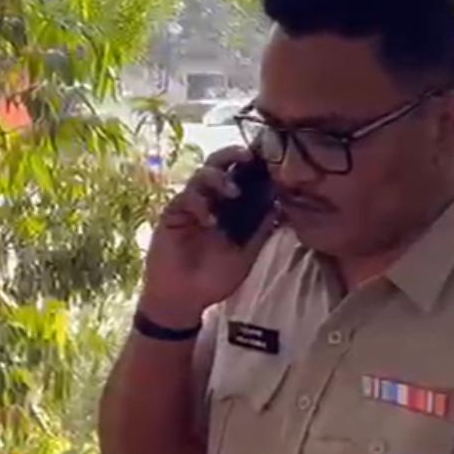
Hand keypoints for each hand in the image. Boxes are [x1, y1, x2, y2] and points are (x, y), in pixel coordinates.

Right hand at [139, 146, 276, 326]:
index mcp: (228, 205)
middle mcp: (209, 199)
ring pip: (200, 176)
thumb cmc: (215, 276)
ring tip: (232, 192)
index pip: (239, 174)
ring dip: (218, 178)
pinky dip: (199, 204)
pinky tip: (210, 220)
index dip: (252, 163)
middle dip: (232, 155)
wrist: (184, 299)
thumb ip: (261, 229)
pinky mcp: (172, 214)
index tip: (268, 156)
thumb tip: (281, 204)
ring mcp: (190, 205)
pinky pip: (185, 199)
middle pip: (217, 164)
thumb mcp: (247, 252)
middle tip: (248, 156)